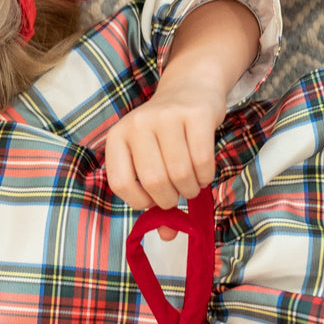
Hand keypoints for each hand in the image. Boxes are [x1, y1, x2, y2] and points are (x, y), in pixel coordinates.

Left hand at [104, 81, 223, 215]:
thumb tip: (168, 235)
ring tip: (192, 183)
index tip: (153, 201)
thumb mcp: (149, 158)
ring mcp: (165, 117)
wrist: (189, 88)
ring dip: (191, 189)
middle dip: (171, 199)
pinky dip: (206, 176)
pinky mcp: (195, 115)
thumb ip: (153, 196)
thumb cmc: (165, 134)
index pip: (121, 183)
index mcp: (117, 137)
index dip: (140, 201)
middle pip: (154, 182)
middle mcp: (137, 125)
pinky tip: (203, 172)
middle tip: (179, 193)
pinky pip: (202, 161)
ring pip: (180, 174)